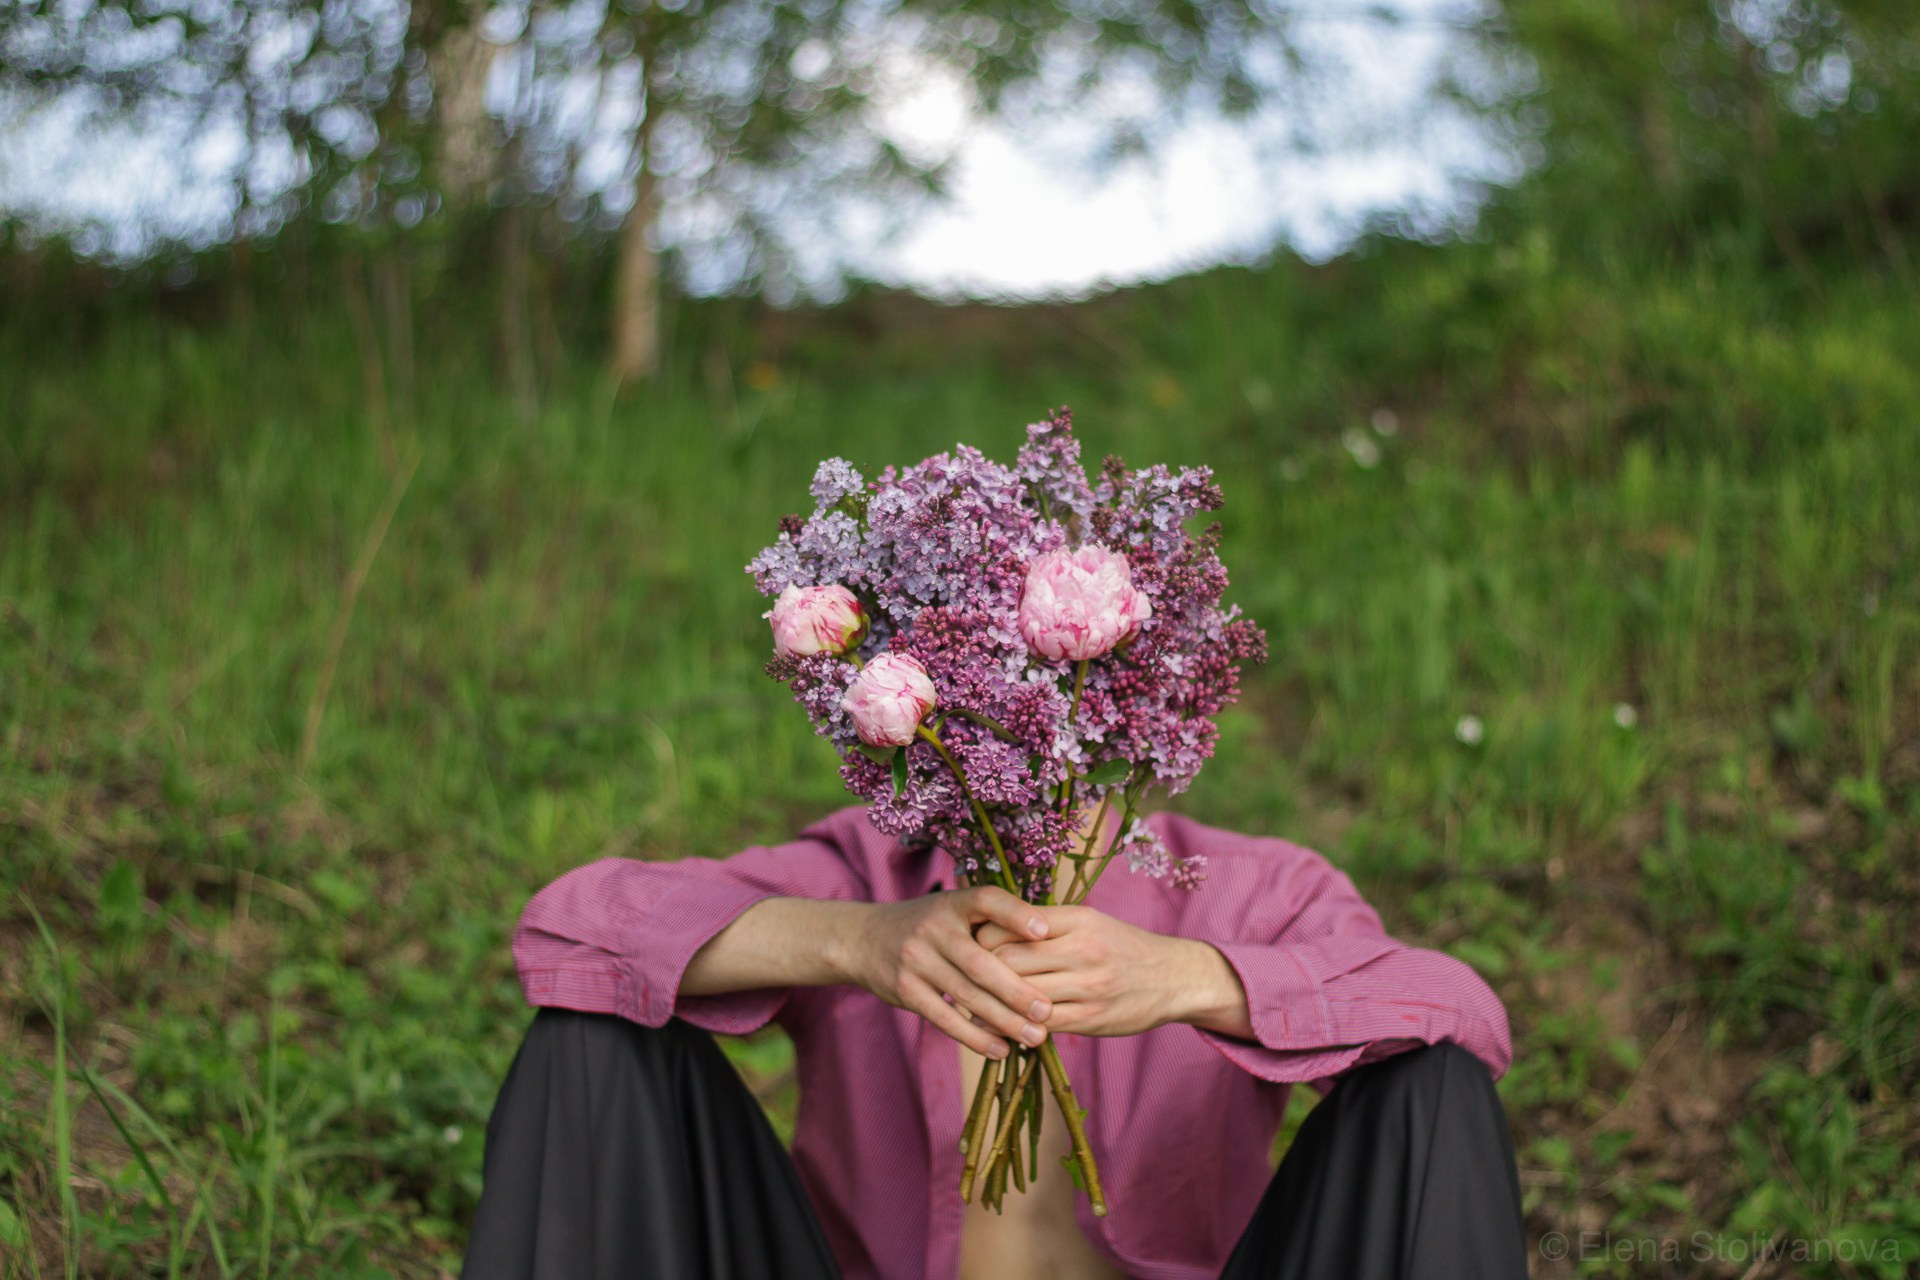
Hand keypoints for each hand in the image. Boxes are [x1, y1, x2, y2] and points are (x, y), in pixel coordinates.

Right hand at [836, 886, 1055, 1058]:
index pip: (986, 900)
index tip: (1045, 932)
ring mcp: (916, 960)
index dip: (1015, 913)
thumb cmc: (927, 926)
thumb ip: (990, 920)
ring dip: (1003, 1020)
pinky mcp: (905, 990)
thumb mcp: (952, 909)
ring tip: (1035, 1036)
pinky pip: (944, 1018)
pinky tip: (1000, 1050)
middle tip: (1048, 1011)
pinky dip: (974, 1037)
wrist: (864, 939)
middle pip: (980, 962)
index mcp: (952, 903)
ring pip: (966, 995)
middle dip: (1017, 990)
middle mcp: (933, 929)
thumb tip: (1049, 941)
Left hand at [976, 905, 1246, 1037]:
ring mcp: (1088, 986)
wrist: (1175, 978)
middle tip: (963, 978)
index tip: (971, 946)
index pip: (1010, 925)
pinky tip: (1003, 1026)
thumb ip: (1045, 925)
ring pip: (1021, 995)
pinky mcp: (1091, 1018)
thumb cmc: (1122, 946)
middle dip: (980, 971)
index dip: (982, 938)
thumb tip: (989, 930)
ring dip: (993, 1003)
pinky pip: (1041, 1025)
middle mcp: (1082, 949)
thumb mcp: (1089, 922)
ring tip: (972, 1005)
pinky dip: (1017, 1026)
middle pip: (1008, 960)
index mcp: (1077, 919)